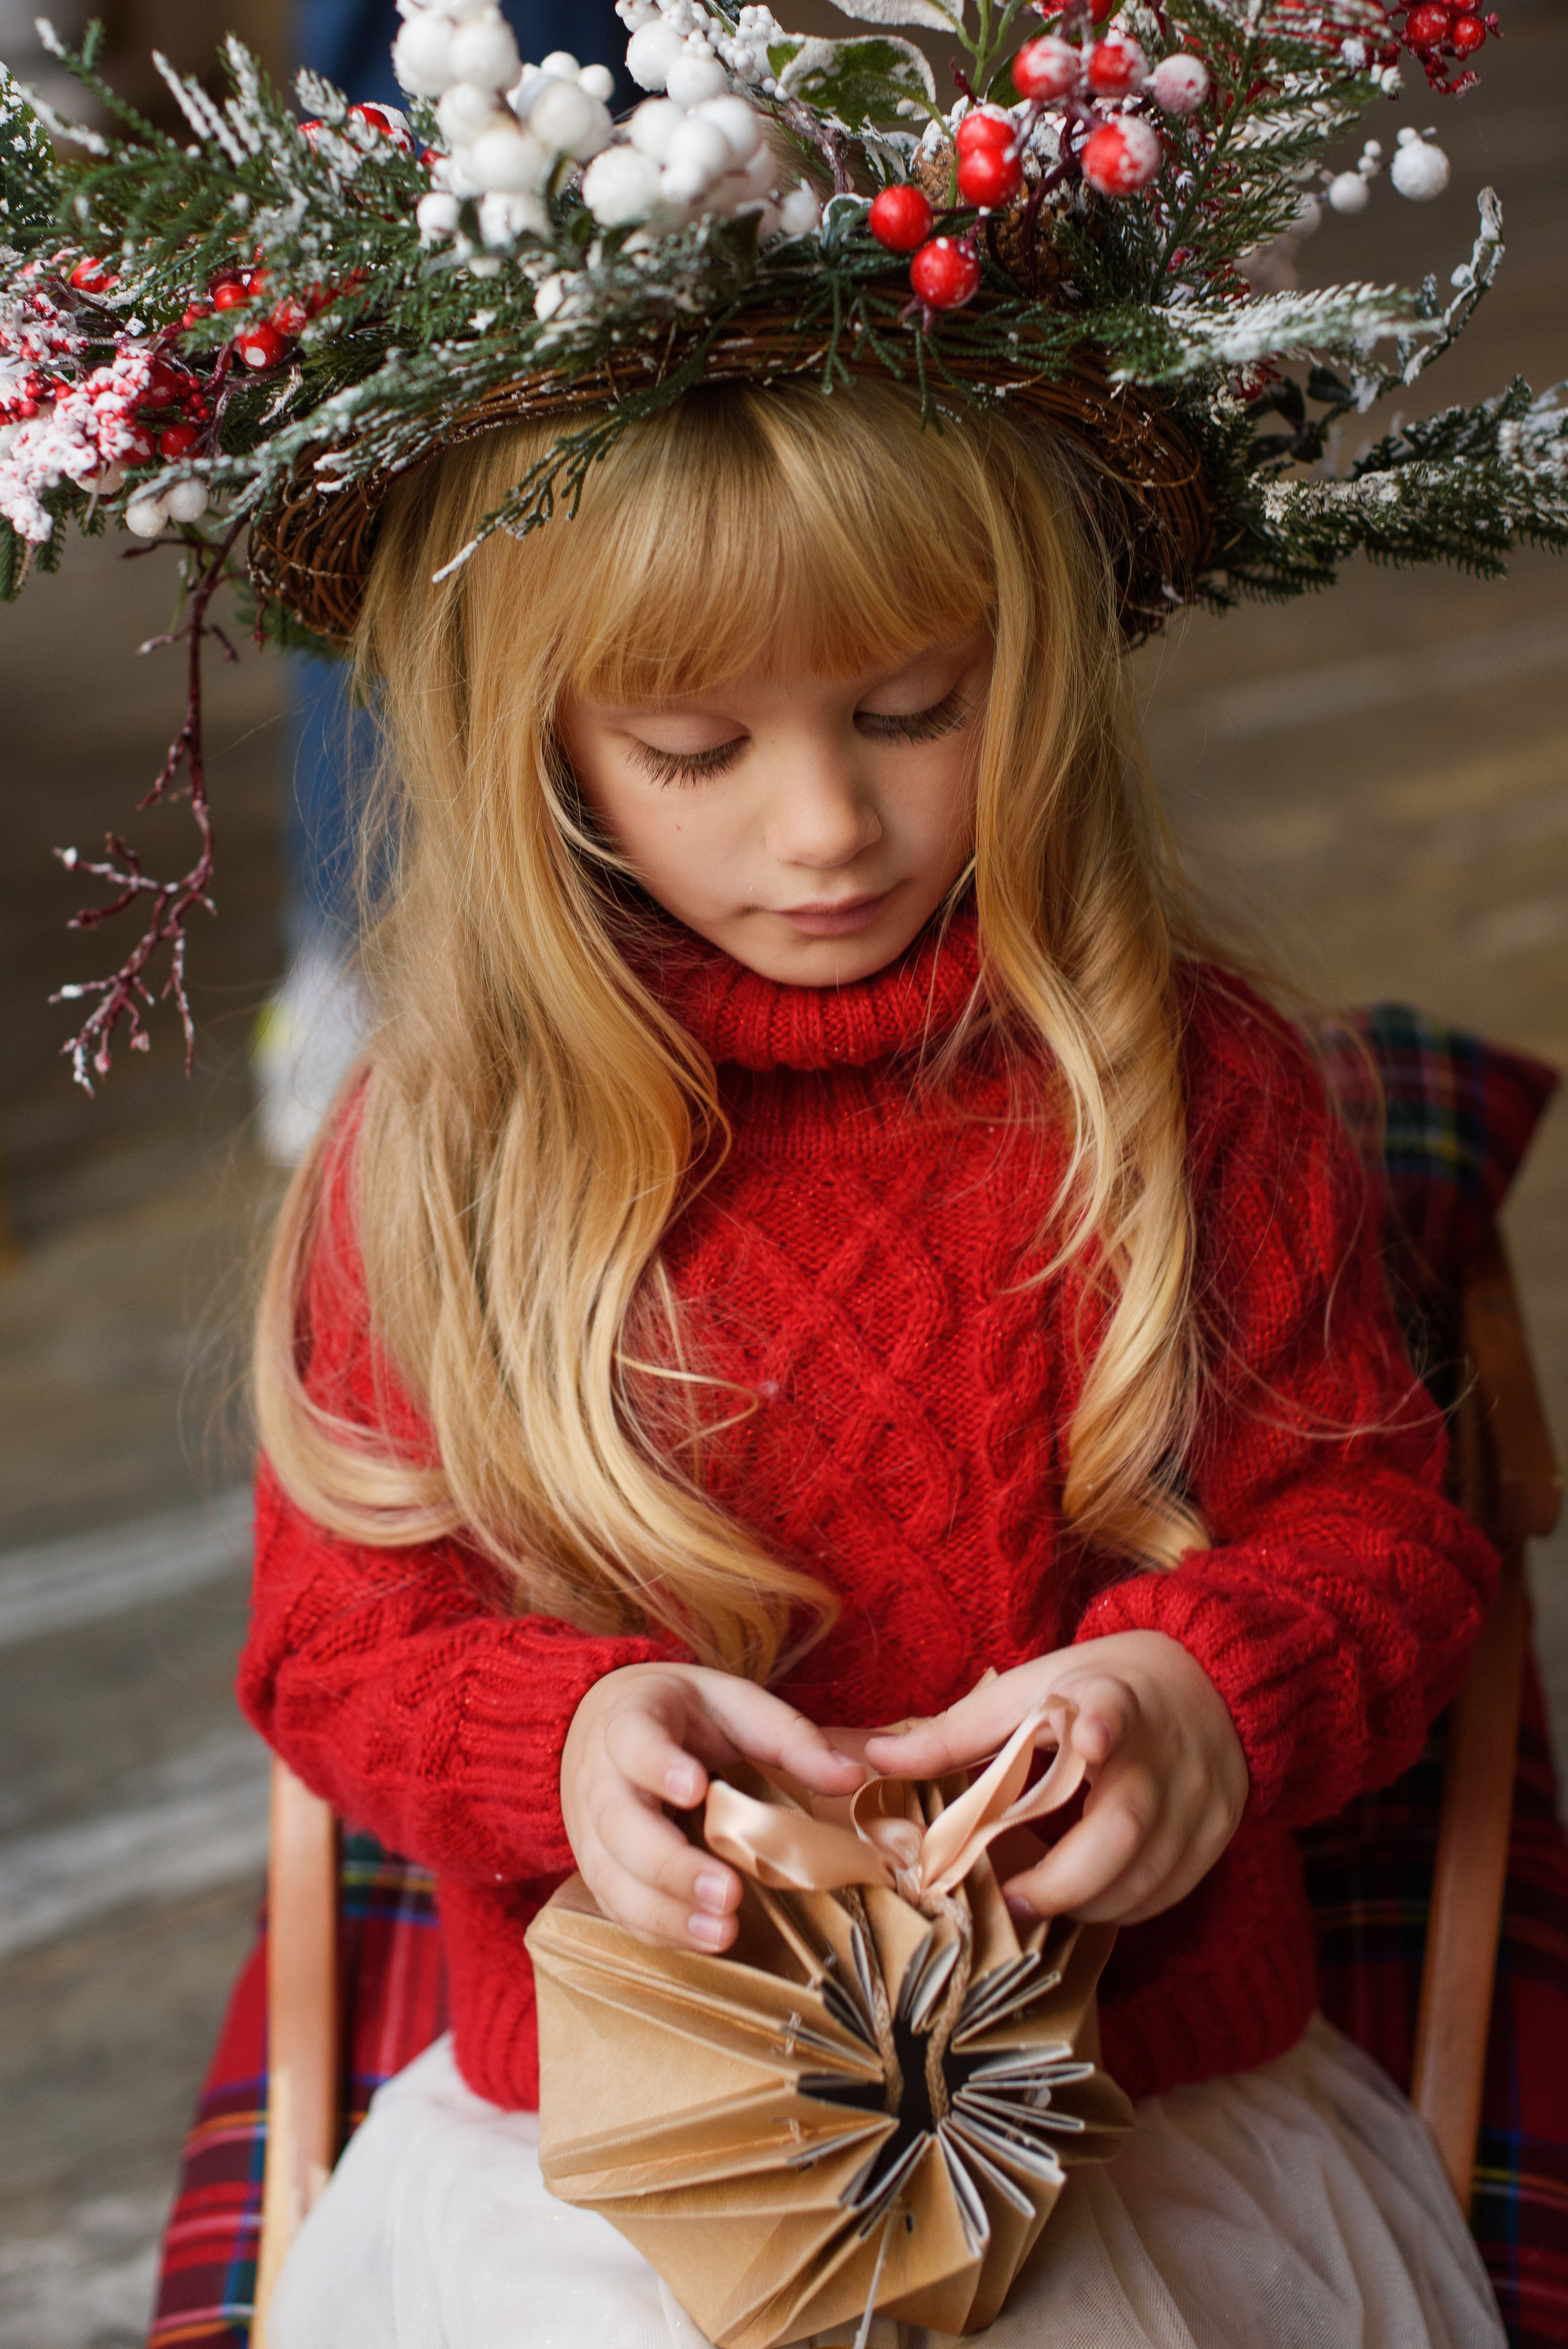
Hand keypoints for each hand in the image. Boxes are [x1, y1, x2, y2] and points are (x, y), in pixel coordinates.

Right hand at [561, 1663, 865, 1954]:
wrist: (602, 1726)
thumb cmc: (682, 1717)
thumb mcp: (734, 1705)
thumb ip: (788, 1738)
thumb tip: (851, 1777)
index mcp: (631, 1719)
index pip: (634, 1740)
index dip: (658, 1765)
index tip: (694, 1787)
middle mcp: (600, 1776)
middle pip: (619, 1823)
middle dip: (671, 1864)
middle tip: (728, 1891)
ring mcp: (589, 1828)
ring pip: (612, 1875)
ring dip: (665, 1910)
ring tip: (722, 1932)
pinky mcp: (597, 1869)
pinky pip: (617, 1906)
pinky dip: (657, 1929)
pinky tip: (702, 1940)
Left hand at [861, 1632, 1247, 1925]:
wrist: (1202, 1681)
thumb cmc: (1096, 1686)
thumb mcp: (1030, 1690)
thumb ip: (956, 1732)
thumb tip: (871, 1760)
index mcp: (1112, 1697)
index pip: (1113, 1709)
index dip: (1102, 1726)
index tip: (1089, 1737)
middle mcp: (1163, 1751)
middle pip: (1127, 1824)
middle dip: (1065, 1878)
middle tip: (1011, 1900)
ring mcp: (1199, 1797)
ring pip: (1148, 1874)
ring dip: (1086, 1903)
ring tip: (1036, 1903)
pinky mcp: (1217, 1832)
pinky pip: (1168, 1892)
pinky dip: (1122, 1906)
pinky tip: (1085, 1897)